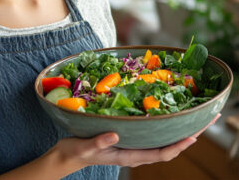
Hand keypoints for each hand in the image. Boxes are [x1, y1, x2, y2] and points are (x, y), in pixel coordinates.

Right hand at [56, 113, 220, 168]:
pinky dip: (163, 127)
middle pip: (167, 147)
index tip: (194, 136)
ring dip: (179, 131)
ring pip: (161, 141)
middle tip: (206, 119)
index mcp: (127, 155)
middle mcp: (134, 151)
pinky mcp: (126, 139)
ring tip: (194, 117)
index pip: (159, 154)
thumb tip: (115, 134)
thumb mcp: (84, 146)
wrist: (67, 156)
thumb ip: (99, 142)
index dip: (177, 146)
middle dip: (188, 136)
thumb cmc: (75, 151)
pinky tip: (166, 117)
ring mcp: (131, 145)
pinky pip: (151, 135)